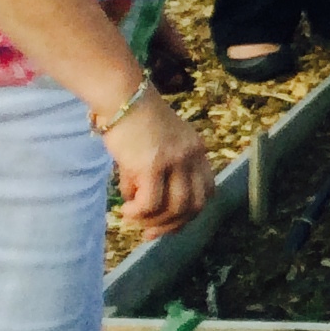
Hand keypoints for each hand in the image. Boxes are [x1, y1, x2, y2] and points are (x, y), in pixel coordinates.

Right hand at [104, 89, 212, 240]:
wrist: (122, 96)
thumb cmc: (133, 121)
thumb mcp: (154, 148)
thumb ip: (154, 175)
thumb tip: (140, 207)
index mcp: (197, 150)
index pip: (207, 191)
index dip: (190, 213)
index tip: (169, 224)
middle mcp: (192, 156)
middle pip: (196, 205)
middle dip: (173, 225)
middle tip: (150, 234)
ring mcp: (175, 161)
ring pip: (175, 208)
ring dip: (153, 221)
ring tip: (132, 218)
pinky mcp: (152, 164)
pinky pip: (150, 203)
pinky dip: (138, 212)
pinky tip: (125, 209)